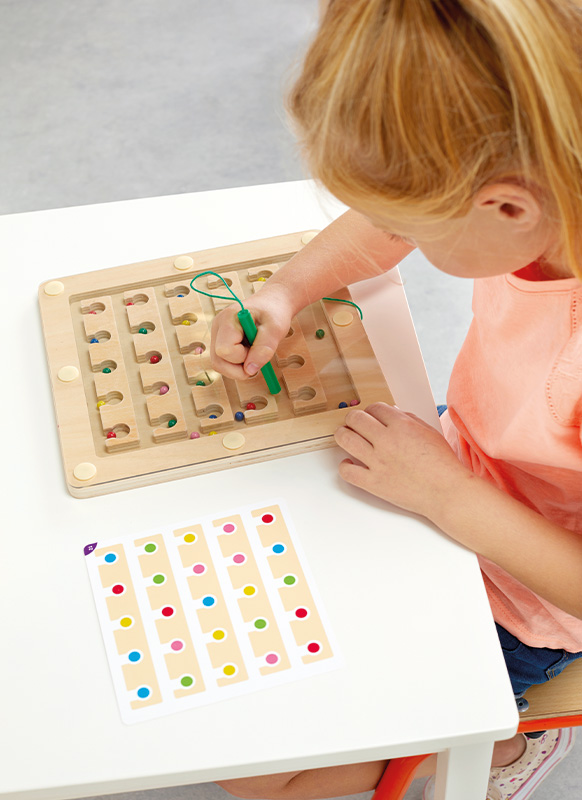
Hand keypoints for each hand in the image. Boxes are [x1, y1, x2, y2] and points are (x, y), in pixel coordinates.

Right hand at [210, 283, 293, 380]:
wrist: (272, 302)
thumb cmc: (274, 312)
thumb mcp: (276, 328)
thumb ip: (264, 348)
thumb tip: (250, 370)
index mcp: (228, 319)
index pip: (225, 350)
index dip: (243, 357)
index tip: (258, 347)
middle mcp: (217, 327)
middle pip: (218, 362)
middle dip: (239, 368)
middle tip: (257, 356)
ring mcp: (217, 335)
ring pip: (219, 365)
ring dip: (239, 368)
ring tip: (254, 352)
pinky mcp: (220, 342)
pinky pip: (224, 362)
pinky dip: (238, 364)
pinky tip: (249, 352)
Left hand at [334, 403, 469, 519]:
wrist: (447, 492)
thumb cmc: (442, 464)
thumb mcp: (429, 432)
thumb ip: (408, 419)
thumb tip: (391, 413)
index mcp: (402, 426)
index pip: (374, 408)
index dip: (371, 411)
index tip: (370, 416)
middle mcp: (387, 441)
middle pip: (355, 419)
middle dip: (353, 419)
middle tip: (353, 423)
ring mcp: (378, 462)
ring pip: (345, 439)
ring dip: (342, 435)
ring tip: (345, 436)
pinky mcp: (373, 483)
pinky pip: (347, 471)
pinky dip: (344, 466)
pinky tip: (350, 463)